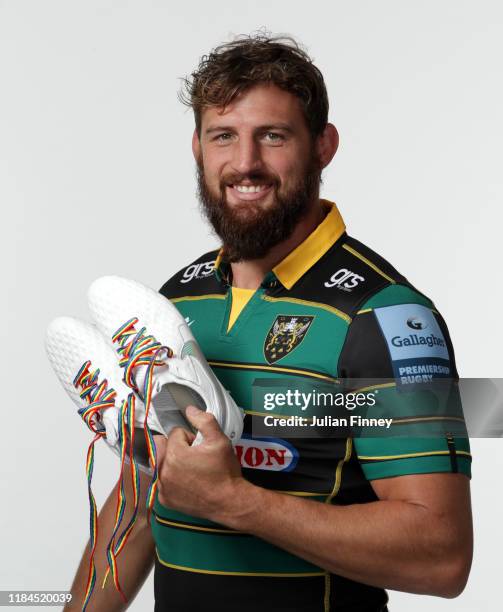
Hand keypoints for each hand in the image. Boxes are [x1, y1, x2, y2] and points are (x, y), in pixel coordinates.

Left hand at [154, 406, 243, 520]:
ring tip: (190, 468)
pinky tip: (187, 482)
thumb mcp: (219, 440)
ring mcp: (162, 487)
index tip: (201, 447)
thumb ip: (204, 420)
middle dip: (175, 447)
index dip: (191, 437)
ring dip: (171, 462)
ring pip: (159, 463)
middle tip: (194, 456)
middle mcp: (163, 471)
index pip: (175, 433)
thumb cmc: (225, 472)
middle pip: (161, 446)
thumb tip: (190, 409)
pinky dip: (171, 478)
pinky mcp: (165, 499)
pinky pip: (161, 481)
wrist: (229, 502)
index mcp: (174, 454)